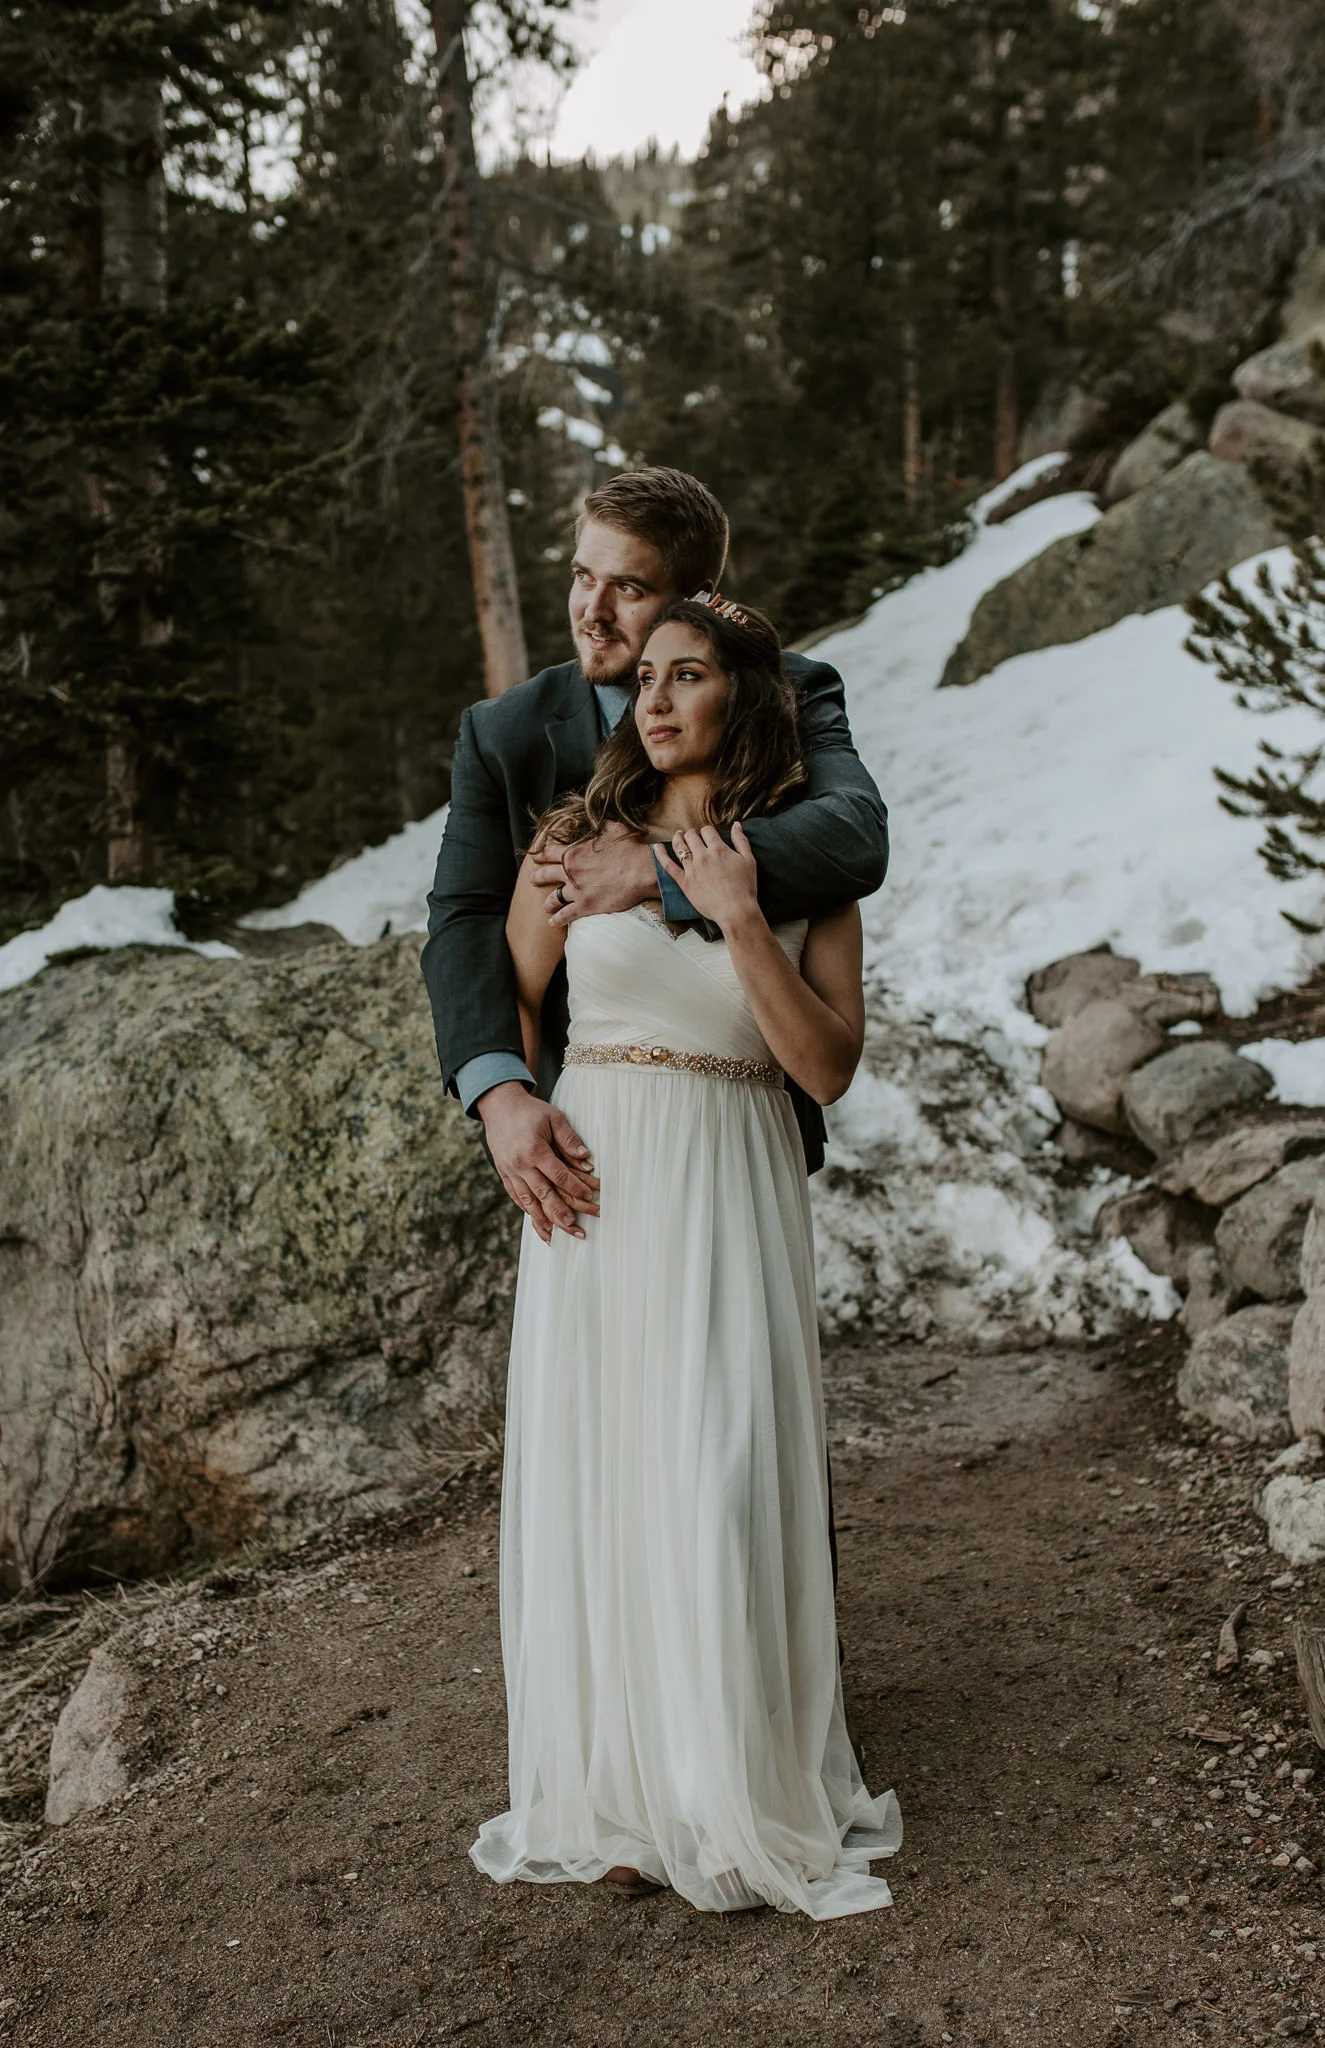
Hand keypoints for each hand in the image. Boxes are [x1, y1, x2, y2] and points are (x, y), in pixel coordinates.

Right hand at [477, 1082, 599, 1244]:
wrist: (498, 1106)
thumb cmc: (530, 1111)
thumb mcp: (553, 1117)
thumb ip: (569, 1139)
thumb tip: (586, 1159)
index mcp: (534, 1149)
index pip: (558, 1175)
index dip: (575, 1187)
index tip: (590, 1197)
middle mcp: (520, 1164)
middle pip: (543, 1194)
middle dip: (560, 1212)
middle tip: (574, 1228)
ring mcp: (509, 1171)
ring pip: (527, 1201)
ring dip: (542, 1220)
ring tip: (555, 1235)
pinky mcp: (504, 1174)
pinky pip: (516, 1197)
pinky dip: (527, 1211)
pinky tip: (538, 1222)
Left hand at [532, 821, 657, 927]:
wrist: (639, 871)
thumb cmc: (629, 849)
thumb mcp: (613, 829)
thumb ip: (601, 827)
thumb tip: (599, 823)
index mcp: (573, 852)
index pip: (549, 852)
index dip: (540, 855)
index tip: (535, 858)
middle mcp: (570, 871)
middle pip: (545, 875)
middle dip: (537, 878)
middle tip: (534, 880)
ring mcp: (576, 890)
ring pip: (554, 898)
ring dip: (548, 902)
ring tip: (545, 906)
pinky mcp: (585, 906)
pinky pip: (566, 915)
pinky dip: (557, 920)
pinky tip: (552, 923)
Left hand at [655, 822, 760, 930]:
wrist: (735, 911)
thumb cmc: (745, 887)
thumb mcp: (749, 860)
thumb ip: (741, 841)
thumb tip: (736, 825)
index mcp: (718, 849)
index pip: (707, 831)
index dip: (707, 831)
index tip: (709, 836)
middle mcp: (703, 856)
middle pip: (692, 836)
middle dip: (693, 834)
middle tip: (694, 837)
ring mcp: (692, 869)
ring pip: (679, 847)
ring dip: (678, 838)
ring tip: (678, 835)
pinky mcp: (684, 882)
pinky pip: (668, 865)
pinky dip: (661, 855)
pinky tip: (656, 847)